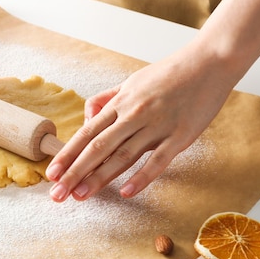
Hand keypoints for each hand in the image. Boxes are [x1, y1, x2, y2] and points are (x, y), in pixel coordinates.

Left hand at [45, 47, 234, 201]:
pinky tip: (126, 192)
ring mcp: (156, 125)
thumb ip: (108, 99)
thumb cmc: (169, 73)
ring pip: (122, 156)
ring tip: (80, 195)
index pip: (86, 133)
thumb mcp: (132, 81)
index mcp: (120, 102)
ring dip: (99, 178)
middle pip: (97, 148)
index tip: (51, 172)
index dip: (67, 154)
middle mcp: (133, 114)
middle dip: (74, 172)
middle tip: (57, 193)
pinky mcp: (180, 135)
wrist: (208, 62)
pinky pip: (158, 160)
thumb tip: (88, 117)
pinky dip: (142, 177)